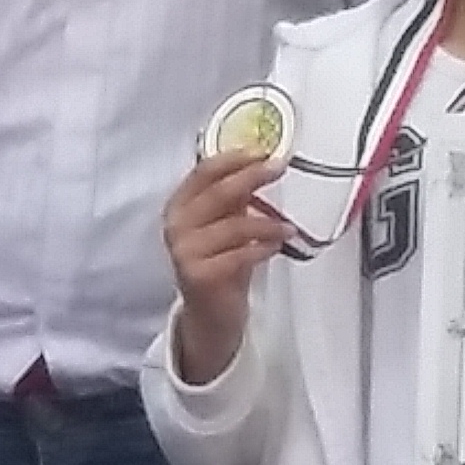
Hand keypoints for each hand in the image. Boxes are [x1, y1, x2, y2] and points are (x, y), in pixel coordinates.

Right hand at [161, 149, 289, 385]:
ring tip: (288, 226)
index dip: (234, 159)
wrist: (210, 313)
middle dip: (252, 177)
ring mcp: (184, 251)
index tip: (263, 151)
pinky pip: (238, 255)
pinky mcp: (198, 275)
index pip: (204, 171)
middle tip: (280, 168)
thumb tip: (264, 162)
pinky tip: (275, 246)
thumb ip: (237, 197)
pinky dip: (261, 248)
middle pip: (218, 192)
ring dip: (266, 223)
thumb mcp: (227, 223)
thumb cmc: (221, 262)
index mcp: (179, 205)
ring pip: (233, 225)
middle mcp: (176, 225)